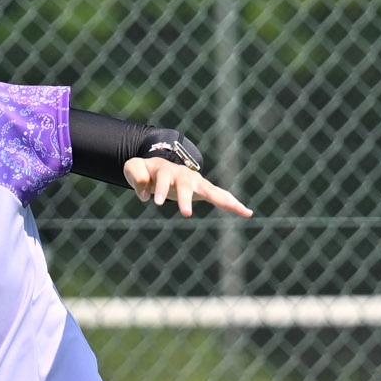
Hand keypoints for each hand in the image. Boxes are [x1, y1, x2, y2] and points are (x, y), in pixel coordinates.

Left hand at [123, 158, 252, 217]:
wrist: (159, 166)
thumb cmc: (146, 170)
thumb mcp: (134, 168)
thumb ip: (136, 175)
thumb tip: (144, 194)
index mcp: (165, 169)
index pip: (162, 178)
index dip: (157, 188)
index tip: (150, 200)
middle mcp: (184, 175)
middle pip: (186, 185)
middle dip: (186, 198)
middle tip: (186, 214)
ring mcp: (197, 182)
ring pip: (211, 190)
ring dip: (222, 201)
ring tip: (237, 209)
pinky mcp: (205, 190)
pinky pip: (221, 197)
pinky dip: (233, 204)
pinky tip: (247, 212)